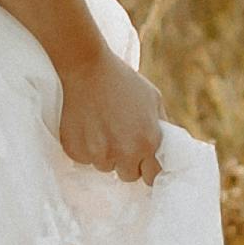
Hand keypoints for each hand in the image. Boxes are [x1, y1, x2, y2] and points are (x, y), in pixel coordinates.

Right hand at [57, 51, 167, 183]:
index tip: (143, 162)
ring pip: (104, 166)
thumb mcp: (153, 100)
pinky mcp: (76, 151)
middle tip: (120, 139)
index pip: (152, 176)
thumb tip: (167, 148)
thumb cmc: (123, 81)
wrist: (87, 68)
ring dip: (105, 154)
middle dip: (126, 162)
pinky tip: (87, 127)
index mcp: (147, 142)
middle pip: (128, 175)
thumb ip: (162, 127)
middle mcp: (123, 153)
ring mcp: (97, 154)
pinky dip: (86, 148)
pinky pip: (84, 159)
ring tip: (102, 128)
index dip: (148, 168)